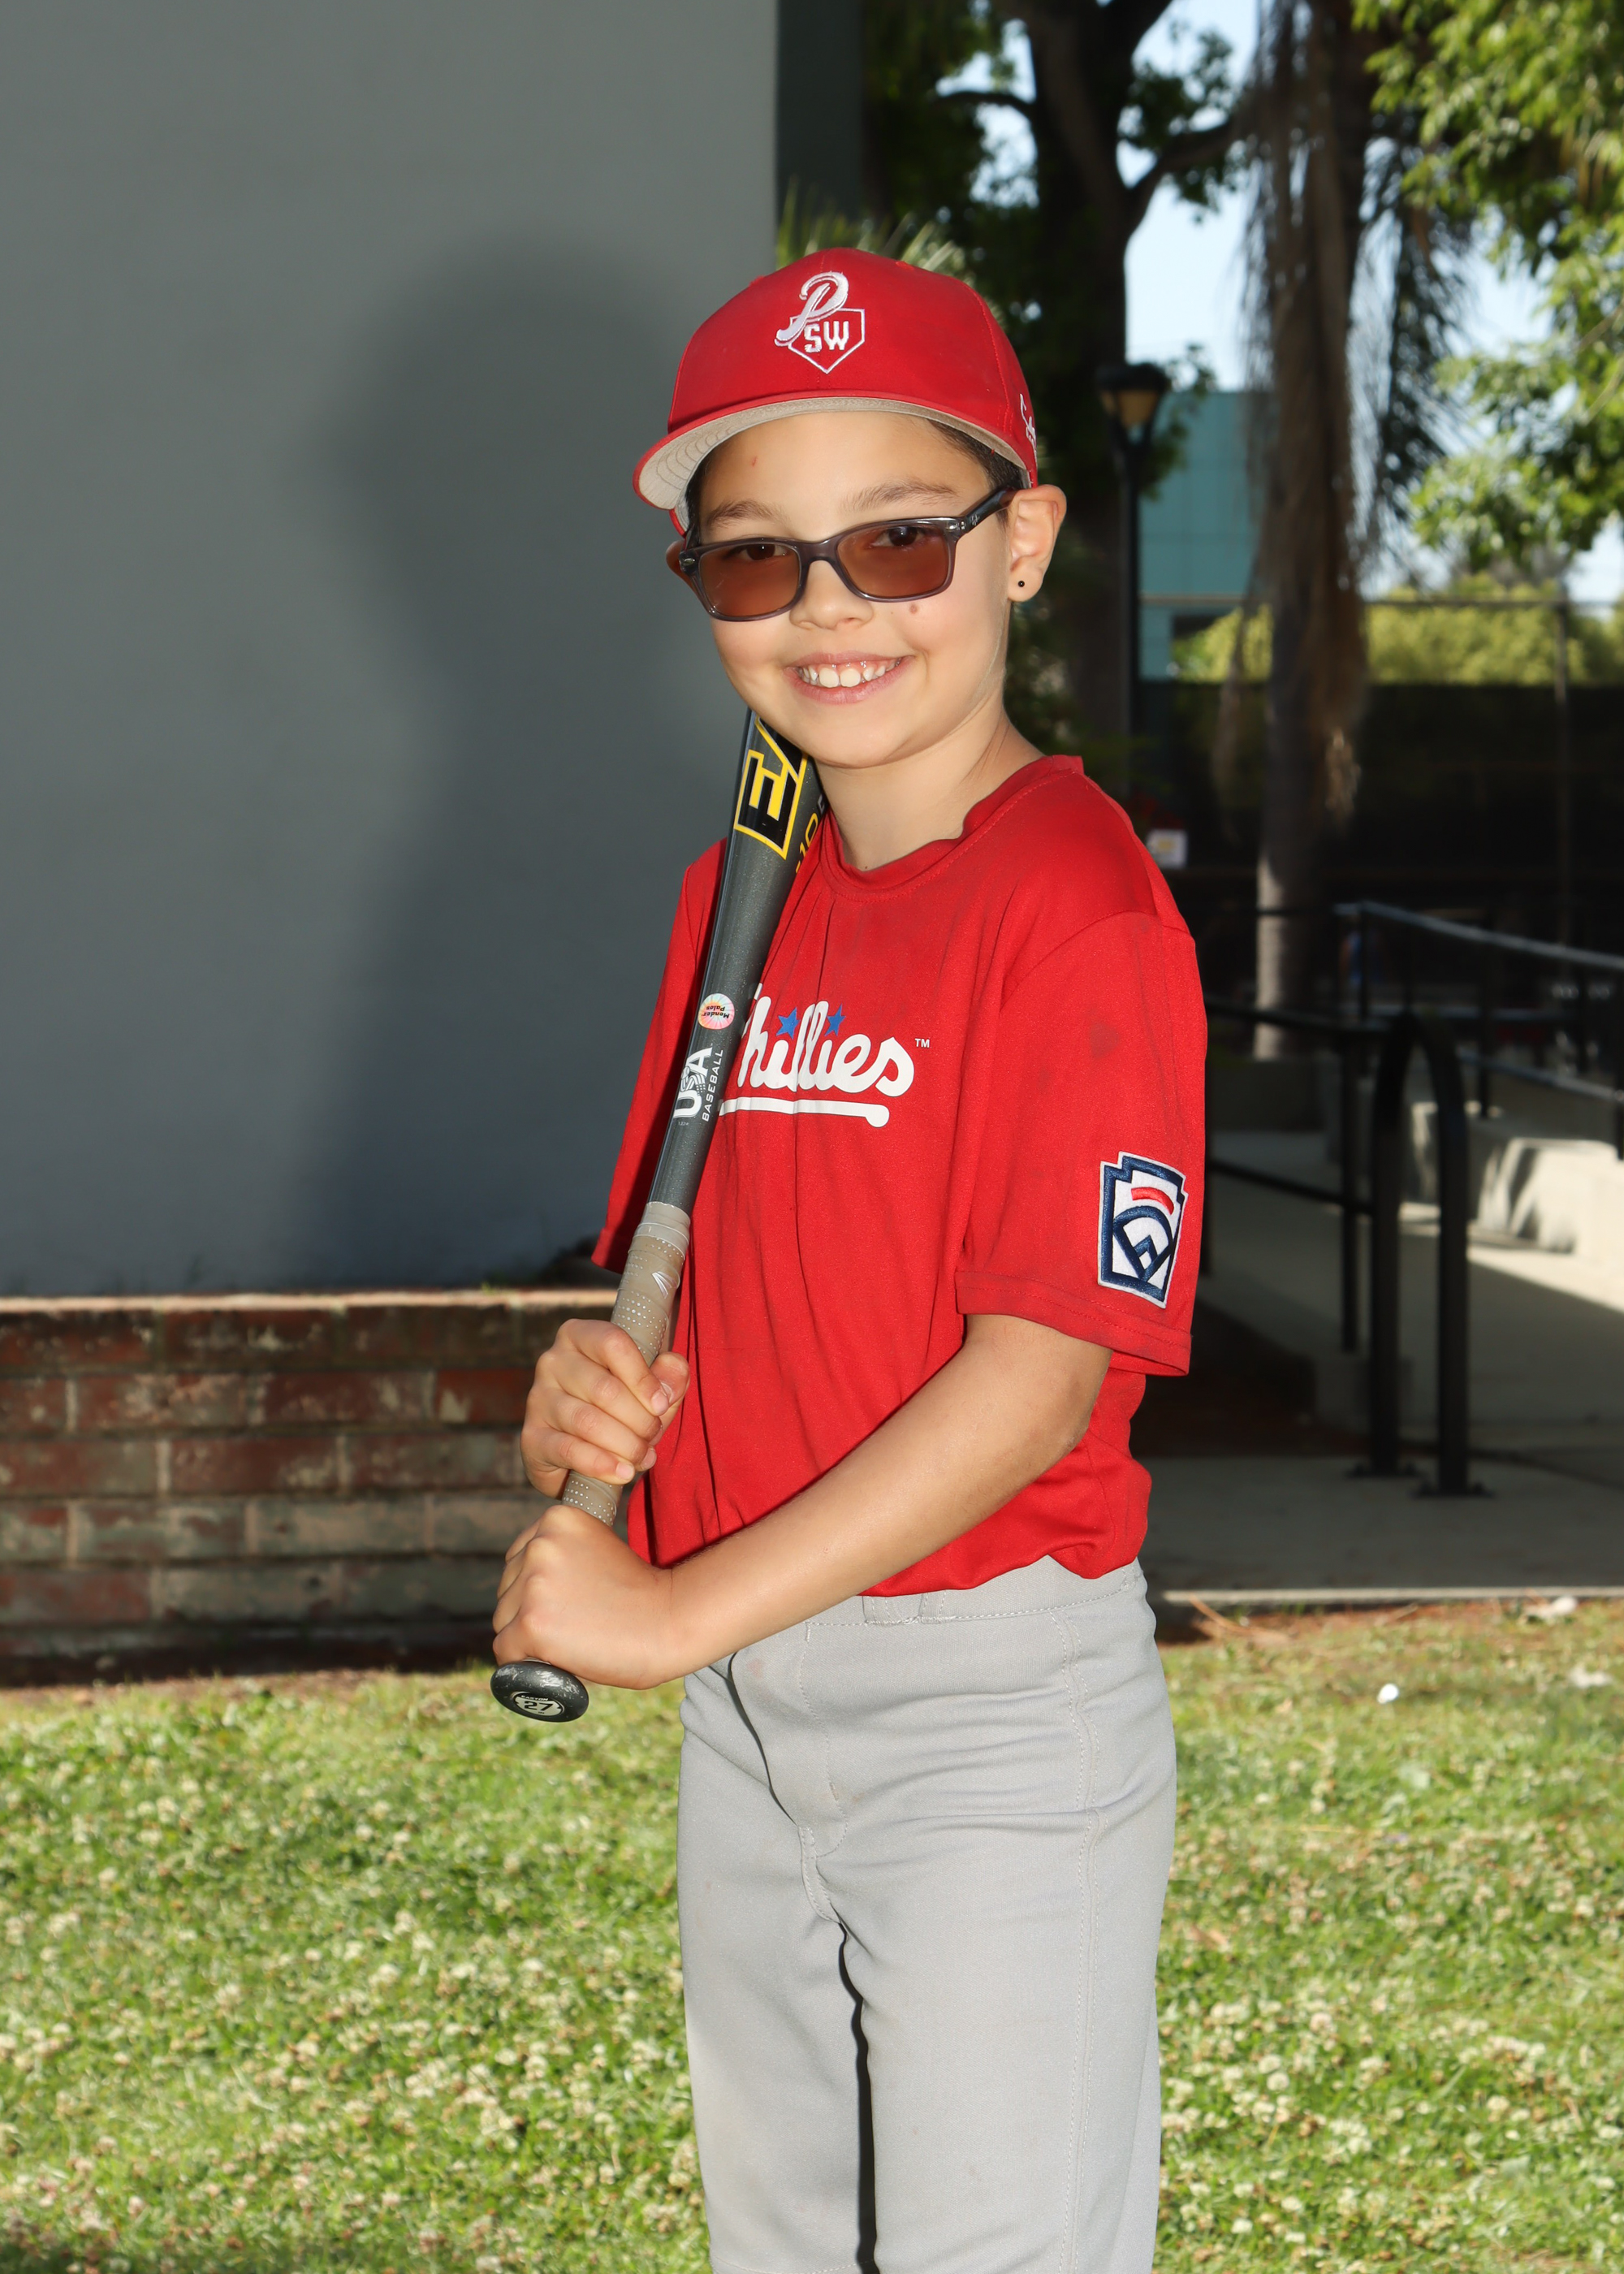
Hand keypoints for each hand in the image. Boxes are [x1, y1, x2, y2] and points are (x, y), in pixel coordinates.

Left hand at [492, 1501, 682, 1688]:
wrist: (670, 1621)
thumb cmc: (641, 1594)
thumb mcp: (598, 1551)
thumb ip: (563, 1556)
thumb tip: (526, 1585)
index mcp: (558, 1519)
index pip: (519, 1558)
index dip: (537, 1587)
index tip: (565, 1603)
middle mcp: (541, 1544)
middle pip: (508, 1589)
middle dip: (530, 1610)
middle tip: (572, 1626)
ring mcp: (534, 1584)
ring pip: (504, 1619)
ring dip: (527, 1636)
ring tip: (569, 1642)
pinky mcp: (532, 1623)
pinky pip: (505, 1650)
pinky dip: (523, 1663)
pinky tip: (550, 1663)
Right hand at [520, 1319, 688, 1499]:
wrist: (583, 1453)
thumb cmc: (623, 1407)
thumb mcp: (652, 1388)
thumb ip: (669, 1376)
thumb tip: (672, 1373)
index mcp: (580, 1336)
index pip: (612, 1343)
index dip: (642, 1377)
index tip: (661, 1405)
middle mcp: (552, 1361)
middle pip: (603, 1388)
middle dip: (638, 1419)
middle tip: (653, 1436)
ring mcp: (538, 1398)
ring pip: (587, 1421)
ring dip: (624, 1444)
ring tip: (643, 1456)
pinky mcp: (531, 1437)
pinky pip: (569, 1449)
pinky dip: (602, 1464)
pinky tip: (623, 1472)